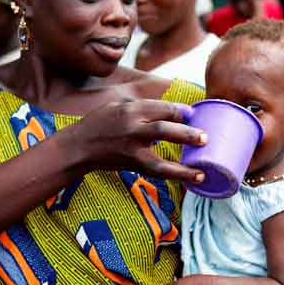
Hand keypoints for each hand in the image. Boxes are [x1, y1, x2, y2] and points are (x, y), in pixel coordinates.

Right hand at [70, 99, 206, 181]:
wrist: (78, 146)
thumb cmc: (99, 123)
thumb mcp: (118, 106)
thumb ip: (142, 108)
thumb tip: (171, 110)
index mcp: (131, 110)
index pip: (162, 109)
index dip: (181, 111)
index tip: (194, 114)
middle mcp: (132, 129)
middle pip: (164, 130)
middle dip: (186, 133)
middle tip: (205, 137)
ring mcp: (132, 150)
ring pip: (161, 159)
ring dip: (183, 166)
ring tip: (202, 169)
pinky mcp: (131, 165)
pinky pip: (157, 172)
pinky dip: (175, 176)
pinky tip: (192, 178)